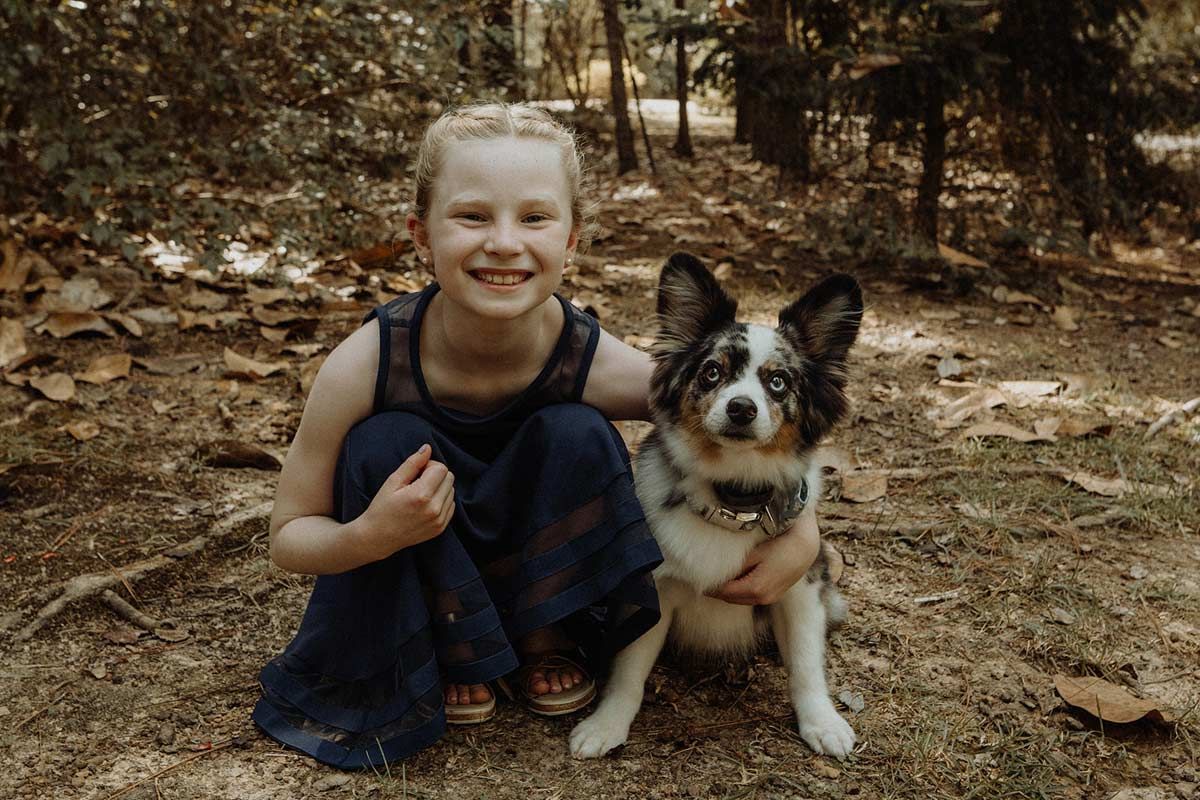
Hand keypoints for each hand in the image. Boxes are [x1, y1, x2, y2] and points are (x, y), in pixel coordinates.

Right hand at [352, 444, 454, 560]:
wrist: (378, 537)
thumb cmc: (382, 508)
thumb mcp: (393, 482)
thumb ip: (412, 463)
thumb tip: (427, 448)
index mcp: (421, 495)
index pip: (441, 468)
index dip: (429, 466)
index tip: (417, 473)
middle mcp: (433, 509)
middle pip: (449, 478)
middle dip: (436, 475)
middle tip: (418, 482)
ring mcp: (439, 520)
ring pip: (451, 491)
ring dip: (440, 488)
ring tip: (421, 494)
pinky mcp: (441, 527)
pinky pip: (451, 505)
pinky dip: (442, 501)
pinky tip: (425, 504)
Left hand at [707, 509, 820, 604]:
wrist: (806, 546)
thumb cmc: (780, 544)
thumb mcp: (754, 552)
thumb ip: (735, 565)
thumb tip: (715, 571)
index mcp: (754, 588)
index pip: (723, 592)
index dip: (708, 586)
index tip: (694, 579)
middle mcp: (762, 598)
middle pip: (730, 598)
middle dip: (715, 590)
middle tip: (700, 580)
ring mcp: (769, 599)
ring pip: (740, 599)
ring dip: (727, 592)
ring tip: (714, 580)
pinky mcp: (774, 595)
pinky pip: (750, 596)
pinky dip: (739, 590)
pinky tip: (733, 579)